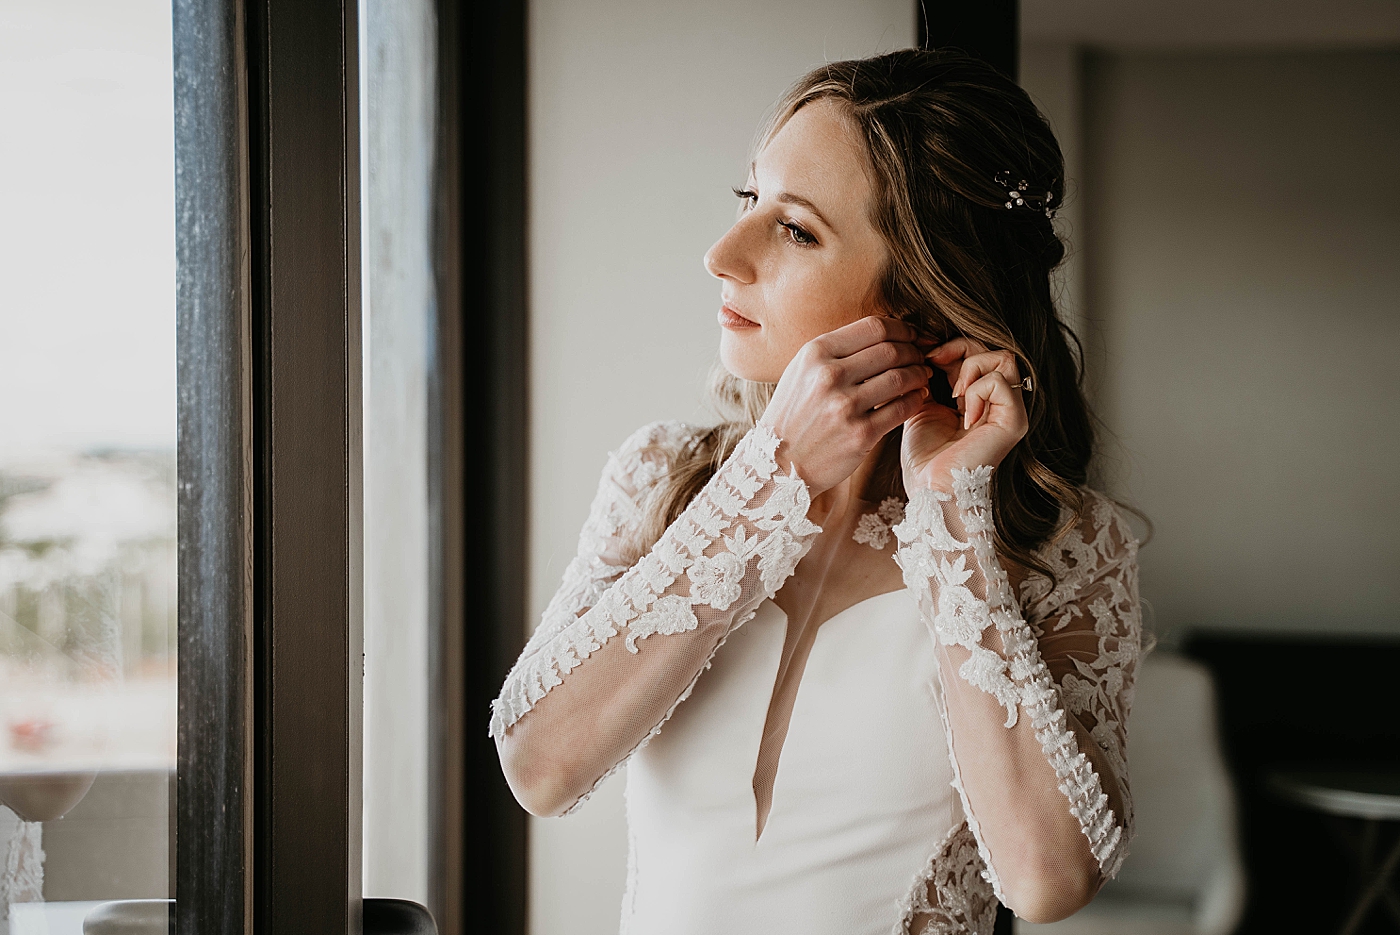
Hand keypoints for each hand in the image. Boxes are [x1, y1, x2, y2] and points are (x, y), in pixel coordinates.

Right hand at [762, 316, 932, 495]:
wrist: (779, 464)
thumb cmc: (794, 415)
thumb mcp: (802, 372)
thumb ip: (836, 351)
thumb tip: (883, 335)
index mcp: (815, 353)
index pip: (874, 327)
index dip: (902, 328)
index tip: (912, 336)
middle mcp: (829, 376)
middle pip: (891, 349)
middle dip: (914, 351)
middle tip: (922, 357)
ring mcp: (845, 406)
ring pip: (901, 377)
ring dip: (919, 374)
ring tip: (923, 376)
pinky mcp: (860, 435)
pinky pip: (902, 408)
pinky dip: (916, 399)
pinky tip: (917, 397)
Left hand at [901, 338, 1028, 492]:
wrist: (930, 490)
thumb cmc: (924, 456)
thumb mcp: (920, 406)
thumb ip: (927, 378)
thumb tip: (924, 349)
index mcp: (979, 397)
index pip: (978, 352)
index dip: (952, 346)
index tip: (926, 356)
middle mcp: (999, 402)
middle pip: (993, 348)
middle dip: (960, 348)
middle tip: (934, 363)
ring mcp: (1010, 411)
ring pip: (1004, 358)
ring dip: (971, 367)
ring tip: (953, 394)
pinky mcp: (1014, 422)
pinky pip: (1000, 382)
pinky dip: (977, 390)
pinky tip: (962, 415)